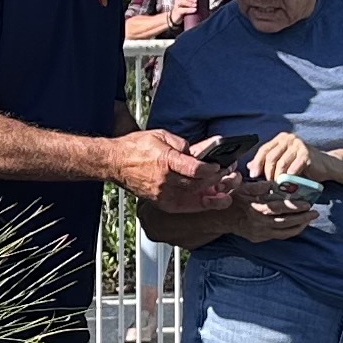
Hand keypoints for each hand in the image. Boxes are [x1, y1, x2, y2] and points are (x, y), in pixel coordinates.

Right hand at [108, 130, 228, 211]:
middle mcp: (164, 179)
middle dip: (216, 181)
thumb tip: (197, 152)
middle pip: (197, 184)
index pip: (195, 168)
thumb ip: (182, 144)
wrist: (115, 162)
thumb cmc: (135, 147)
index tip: (219, 165)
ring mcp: (161, 193)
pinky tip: (209, 201)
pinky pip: (183, 206)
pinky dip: (198, 204)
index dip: (210, 168)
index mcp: (165, 160)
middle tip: (227, 176)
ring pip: (193, 197)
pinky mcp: (159, 202)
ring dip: (211, 195)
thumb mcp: (161, 135)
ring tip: (224, 191)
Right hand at [171, 0, 209, 28]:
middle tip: (196, 0)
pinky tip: (194, 10)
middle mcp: (177, 0)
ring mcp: (176, 6)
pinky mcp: (177, 12)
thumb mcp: (186, 3)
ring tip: (195, 5)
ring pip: (181, 2)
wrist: (176, 18)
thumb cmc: (183, 9)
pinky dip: (189, 10)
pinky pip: (182, 10)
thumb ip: (192, 0)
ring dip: (189, 3)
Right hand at [230, 185, 317, 242]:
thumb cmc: (232, 199)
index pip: (279, 208)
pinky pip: (279, 236)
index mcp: (256, 208)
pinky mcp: (260, 238)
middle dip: (302, 218)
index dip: (294, 206)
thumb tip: (271, 184)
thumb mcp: (240, 188)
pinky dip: (290, 231)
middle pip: (285, 222)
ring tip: (309, 219)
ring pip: (284, 232)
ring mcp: (260, 233)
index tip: (307, 203)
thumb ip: (256, 186)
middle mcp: (259, 223)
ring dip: (299, 226)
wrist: (219, 219)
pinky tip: (298, 226)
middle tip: (315, 213)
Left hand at [251, 131, 321, 190]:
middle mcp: (288, 139)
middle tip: (266, 185)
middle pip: (271, 157)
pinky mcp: (306, 153)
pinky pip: (293, 167)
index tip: (253, 176)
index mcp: (280, 139)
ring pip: (280, 164)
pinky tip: (287, 185)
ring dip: (277, 178)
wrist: (325, 165)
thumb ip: (267, 163)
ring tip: (276, 187)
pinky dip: (288, 178)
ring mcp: (298, 145)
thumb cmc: (302, 165)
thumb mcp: (282, 162)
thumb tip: (248, 167)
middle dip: (267, 173)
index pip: (263, 150)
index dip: (257, 163)